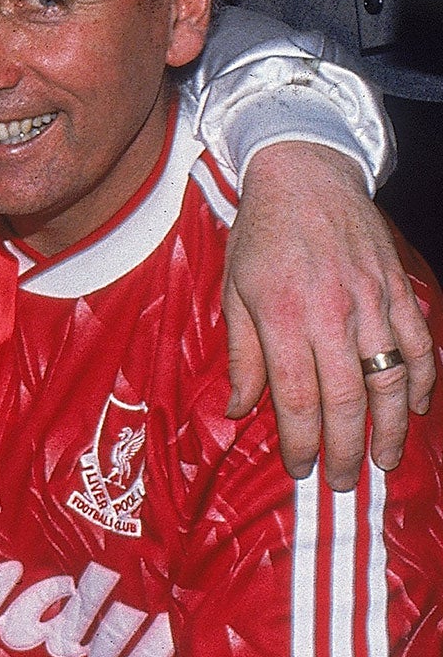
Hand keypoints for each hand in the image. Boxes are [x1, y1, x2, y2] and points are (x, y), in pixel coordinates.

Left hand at [224, 142, 434, 488]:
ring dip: (390, 428)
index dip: (301, 441)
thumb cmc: (261, 235)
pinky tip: (417, 409)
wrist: (305, 175)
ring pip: (390, 380)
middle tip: (340, 481)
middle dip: (344, 449)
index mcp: (284, 318)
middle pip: (346, 400)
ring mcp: (373, 302)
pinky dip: (423, 381)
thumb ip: (241, 356)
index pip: (296, 398)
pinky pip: (420, 344)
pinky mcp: (399, 289)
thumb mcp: (233, 292)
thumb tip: (240, 410)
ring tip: (383, 461)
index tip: (300, 468)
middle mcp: (332, 314)